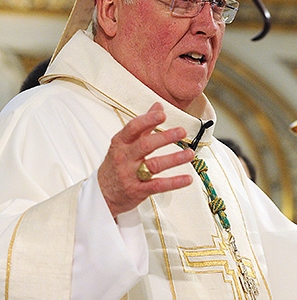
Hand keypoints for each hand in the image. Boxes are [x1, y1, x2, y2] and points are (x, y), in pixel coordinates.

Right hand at [98, 102, 193, 217]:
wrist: (103, 193)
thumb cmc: (117, 163)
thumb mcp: (125, 142)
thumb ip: (144, 124)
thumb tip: (158, 106)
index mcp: (121, 143)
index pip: (133, 128)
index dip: (148, 120)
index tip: (162, 114)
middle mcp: (124, 158)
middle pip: (145, 145)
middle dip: (165, 138)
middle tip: (181, 131)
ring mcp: (131, 175)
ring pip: (154, 165)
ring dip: (174, 159)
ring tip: (190, 153)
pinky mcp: (138, 190)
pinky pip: (158, 186)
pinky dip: (174, 183)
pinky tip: (187, 178)